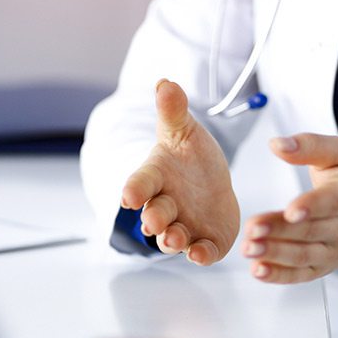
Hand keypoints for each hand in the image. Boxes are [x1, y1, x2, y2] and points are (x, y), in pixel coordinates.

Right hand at [120, 79, 239, 264]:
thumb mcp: (183, 130)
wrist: (210, 181)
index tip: (128, 195)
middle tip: (153, 221)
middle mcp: (165, 205)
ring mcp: (184, 226)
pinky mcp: (206, 241)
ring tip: (174, 239)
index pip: (140, 183)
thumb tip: (164, 82)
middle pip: (155, 214)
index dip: (134, 189)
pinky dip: (201, 255)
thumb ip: (173, 110)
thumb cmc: (189, 156)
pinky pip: (202, 251)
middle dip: (153, 219)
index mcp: (155, 177)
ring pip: (173, 238)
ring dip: (172, 240)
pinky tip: (202, 254)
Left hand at [241, 133, 337, 285]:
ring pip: (303, 255)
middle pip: (310, 231)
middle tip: (252, 227)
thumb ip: (310, 145)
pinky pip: (300, 275)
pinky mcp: (321, 268)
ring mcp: (333, 251)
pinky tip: (258, 270)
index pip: (332, 202)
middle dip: (280, 231)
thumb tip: (277, 144)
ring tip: (248, 248)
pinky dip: (279, 276)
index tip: (290, 209)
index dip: (311, 206)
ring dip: (274, 254)